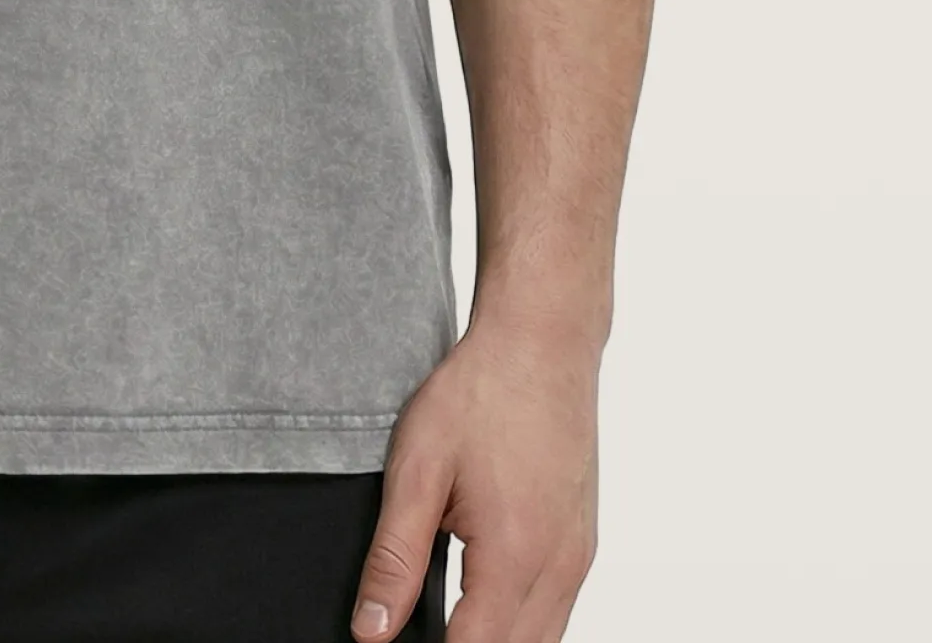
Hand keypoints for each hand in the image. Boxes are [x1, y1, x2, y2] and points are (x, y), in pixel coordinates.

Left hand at [350, 317, 599, 640]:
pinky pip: (557, 612)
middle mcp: (560, 568)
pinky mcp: (584, 543)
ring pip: (542, 642)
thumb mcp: (417, 468)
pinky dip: (522, 622)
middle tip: (417, 629)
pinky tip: (484, 598)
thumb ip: (393, 558)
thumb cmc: (482, 392)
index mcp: (514, 555)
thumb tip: (371, 630)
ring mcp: (579, 557)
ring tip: (447, 617)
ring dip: (496, 640)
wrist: (542, 341)